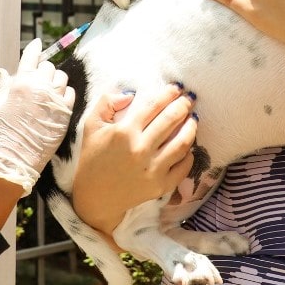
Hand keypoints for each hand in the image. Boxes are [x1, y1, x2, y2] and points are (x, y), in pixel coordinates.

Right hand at [0, 39, 75, 195]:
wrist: (18, 154)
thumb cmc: (5, 130)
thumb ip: (4, 85)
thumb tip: (3, 71)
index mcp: (21, 82)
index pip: (31, 56)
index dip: (35, 48)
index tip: (38, 43)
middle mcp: (38, 86)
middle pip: (48, 66)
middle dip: (44, 71)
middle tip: (40, 81)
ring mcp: (53, 98)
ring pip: (61, 77)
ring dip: (56, 81)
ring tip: (49, 92)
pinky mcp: (65, 110)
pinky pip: (71, 93)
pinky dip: (65, 94)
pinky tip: (57, 101)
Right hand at [71, 85, 196, 234]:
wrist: (95, 196)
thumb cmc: (93, 158)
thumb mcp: (91, 125)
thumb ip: (107, 103)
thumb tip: (131, 94)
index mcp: (124, 132)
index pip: (153, 106)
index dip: (168, 94)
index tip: (177, 88)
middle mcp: (141, 149)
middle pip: (171, 120)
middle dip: (183, 105)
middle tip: (190, 99)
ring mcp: (153, 168)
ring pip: (182, 142)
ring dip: (191, 127)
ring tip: (193, 119)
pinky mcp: (160, 185)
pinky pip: (183, 167)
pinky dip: (189, 154)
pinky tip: (188, 146)